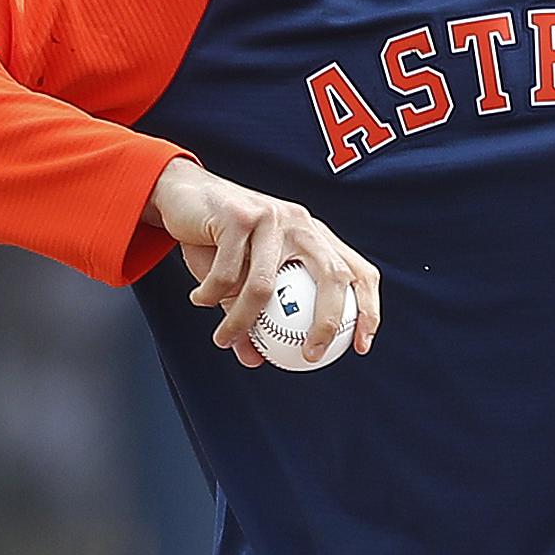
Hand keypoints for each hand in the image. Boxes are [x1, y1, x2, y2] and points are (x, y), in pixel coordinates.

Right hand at [143, 158, 381, 366]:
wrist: (184, 193)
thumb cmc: (221, 241)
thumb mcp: (240, 281)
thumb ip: (251, 317)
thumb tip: (254, 360)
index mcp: (315, 237)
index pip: (359, 271)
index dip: (370, 308)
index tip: (361, 346)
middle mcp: (302, 224)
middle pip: (333, 274)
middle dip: (329, 320)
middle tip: (310, 355)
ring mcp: (274, 217)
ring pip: (264, 286)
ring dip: (240, 321)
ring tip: (223, 340)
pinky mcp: (240, 216)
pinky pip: (226, 274)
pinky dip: (209, 294)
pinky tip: (198, 300)